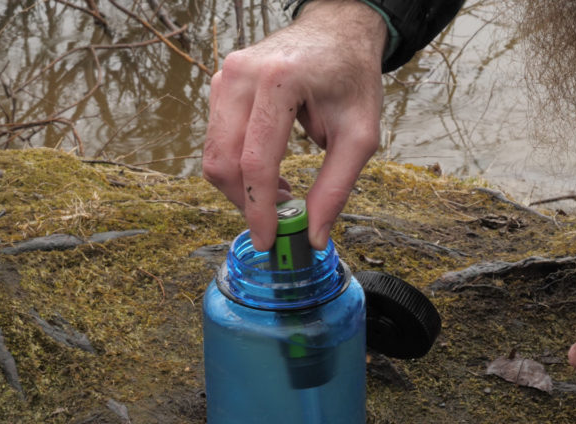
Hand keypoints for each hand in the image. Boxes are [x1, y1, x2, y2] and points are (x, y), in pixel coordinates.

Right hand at [202, 0, 387, 250]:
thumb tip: (313, 236)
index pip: (256, 160)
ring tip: (280, 193)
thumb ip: (336, 187)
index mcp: (280, 81)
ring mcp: (226, 74)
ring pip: (215, 153)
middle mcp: (242, 74)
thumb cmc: (352, 78)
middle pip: (224, 160)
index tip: (268, 241)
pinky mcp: (220, 82)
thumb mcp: (360, 136)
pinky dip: (239, 165)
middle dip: (246, 203)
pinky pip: (217, 138)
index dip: (259, 209)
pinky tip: (269, 172)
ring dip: (241, 186)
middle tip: (277, 222)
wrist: (338, 31)